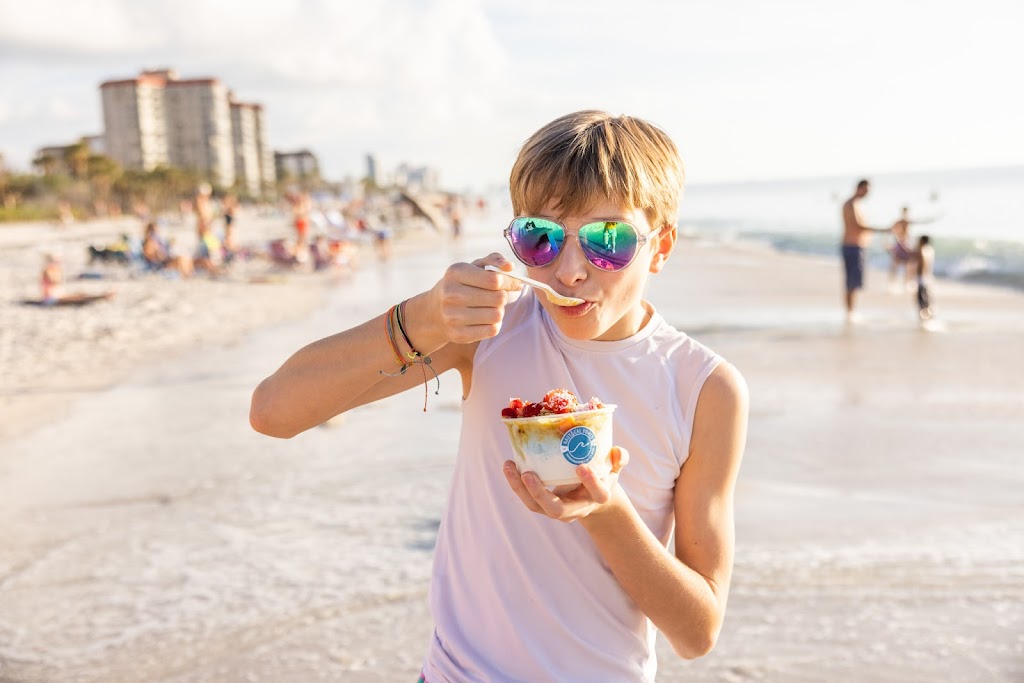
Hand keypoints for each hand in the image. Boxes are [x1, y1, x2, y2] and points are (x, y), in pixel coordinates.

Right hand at [427, 253, 522, 343]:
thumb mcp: (473, 267)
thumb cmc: (461, 285)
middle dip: (504, 295)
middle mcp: (452, 294)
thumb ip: (494, 260)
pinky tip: (484, 319)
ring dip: (499, 310)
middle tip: (499, 295)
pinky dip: (494, 324)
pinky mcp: (459, 334)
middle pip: (498, 298)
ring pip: (497, 315)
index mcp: (456, 273)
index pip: (494, 280)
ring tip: (490, 307)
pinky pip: (492, 330)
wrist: (434, 312)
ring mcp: (454, 317)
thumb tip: (510, 267)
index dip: (509, 282)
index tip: (512, 283)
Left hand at [502, 447, 628, 522]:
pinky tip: (509, 466)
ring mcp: (557, 510)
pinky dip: (516, 484)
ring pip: (536, 506)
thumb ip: (619, 459)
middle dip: (541, 494)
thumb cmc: (602, 477)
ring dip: (520, 489)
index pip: (598, 495)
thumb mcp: (613, 469)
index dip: (591, 483)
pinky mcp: (543, 506)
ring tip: (509, 466)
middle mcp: (576, 509)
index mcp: (597, 498)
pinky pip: (527, 499)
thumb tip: (618, 451)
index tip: (582, 467)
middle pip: (556, 510)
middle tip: (528, 474)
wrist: (591, 498)